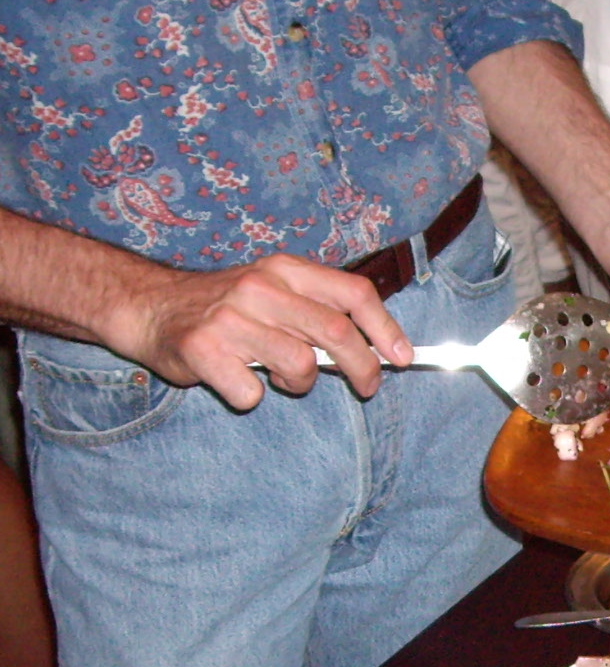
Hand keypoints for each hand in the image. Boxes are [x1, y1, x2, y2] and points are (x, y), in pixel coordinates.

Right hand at [119, 254, 414, 411]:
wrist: (149, 307)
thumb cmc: (228, 309)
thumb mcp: (274, 291)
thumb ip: (319, 311)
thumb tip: (381, 348)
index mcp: (285, 269)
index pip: (353, 292)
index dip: (386, 327)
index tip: (403, 358)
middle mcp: (260, 287)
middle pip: (337, 333)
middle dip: (364, 368)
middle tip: (367, 387)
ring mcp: (231, 318)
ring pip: (300, 366)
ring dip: (301, 385)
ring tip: (280, 377)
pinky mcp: (202, 350)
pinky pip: (252, 392)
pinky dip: (252, 396)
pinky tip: (236, 380)